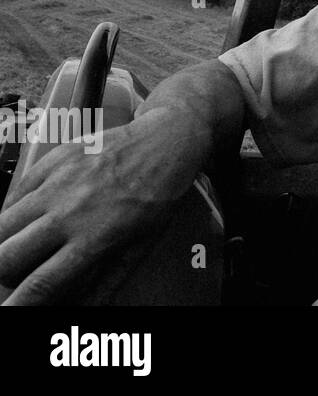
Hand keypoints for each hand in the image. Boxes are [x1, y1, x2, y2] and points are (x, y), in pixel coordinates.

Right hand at [0, 110, 201, 304]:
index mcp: (95, 237)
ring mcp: (57, 184)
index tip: (7, 312)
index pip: (41, 283)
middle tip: (21, 273)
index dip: (17, 305)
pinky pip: (13, 195)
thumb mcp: (142, 245)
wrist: (165, 142)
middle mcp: (69, 211)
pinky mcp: (51, 161)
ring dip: (5, 244)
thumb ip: (107, 281)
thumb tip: (81, 309)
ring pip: (1, 226)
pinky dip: (13, 214)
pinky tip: (30, 218)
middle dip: (6, 274)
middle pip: (7, 257)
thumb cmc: (159, 197)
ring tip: (23, 246)